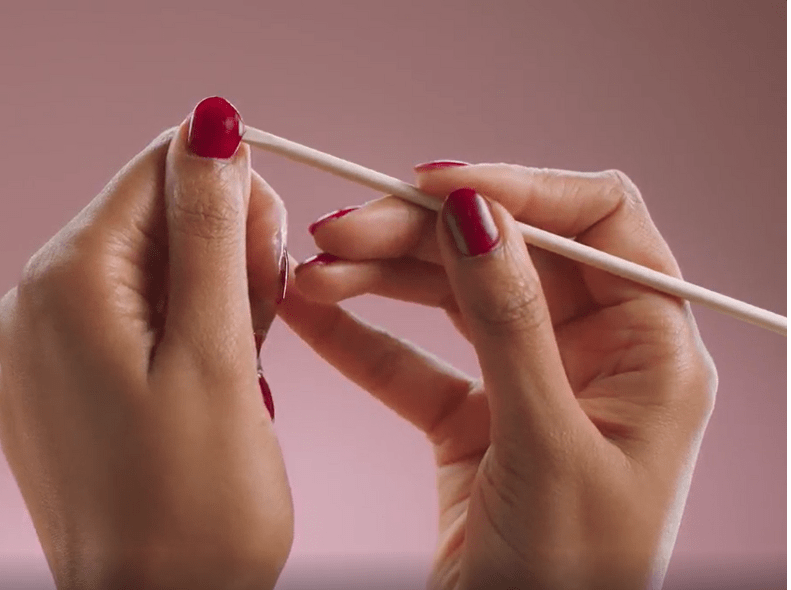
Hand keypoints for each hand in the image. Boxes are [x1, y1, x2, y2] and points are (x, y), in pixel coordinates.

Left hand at [0, 98, 292, 589]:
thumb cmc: (193, 505)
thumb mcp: (217, 351)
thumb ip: (213, 229)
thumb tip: (212, 124)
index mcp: (68, 281)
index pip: (159, 167)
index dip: (233, 195)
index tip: (272, 258)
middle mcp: (39, 301)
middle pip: (155, 216)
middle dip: (226, 251)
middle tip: (263, 323)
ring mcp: (48, 344)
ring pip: (153, 267)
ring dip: (215, 295)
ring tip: (243, 365)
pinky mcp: (69, 379)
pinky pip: (135, 317)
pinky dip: (188, 331)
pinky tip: (213, 381)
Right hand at [282, 163, 717, 588]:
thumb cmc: (568, 583)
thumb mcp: (548, 447)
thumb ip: (513, 323)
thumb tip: (478, 213)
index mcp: (652, 352)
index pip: (597, 221)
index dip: (516, 188)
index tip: (430, 185)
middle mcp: (596, 355)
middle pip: (506, 252)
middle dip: (421, 236)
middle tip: (341, 229)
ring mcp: (531, 382)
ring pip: (454, 298)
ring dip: (382, 278)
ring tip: (312, 269)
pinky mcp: (476, 418)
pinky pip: (416, 361)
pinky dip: (363, 338)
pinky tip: (311, 313)